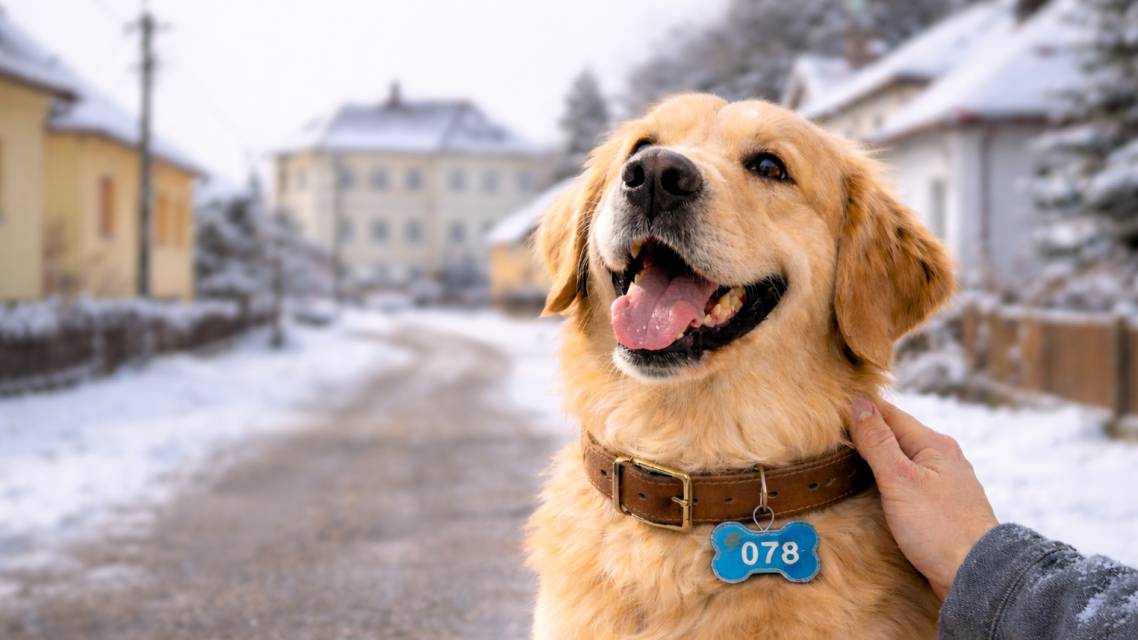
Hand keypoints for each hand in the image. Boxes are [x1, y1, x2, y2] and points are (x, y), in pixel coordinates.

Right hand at [848, 395, 997, 599]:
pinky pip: (909, 484)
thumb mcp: (900, 480)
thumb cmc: (939, 528)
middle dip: (865, 434)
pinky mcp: (941, 508)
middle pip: (895, 436)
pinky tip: (875, 491)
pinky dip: (888, 482)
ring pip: (902, 461)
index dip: (858, 410)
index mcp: (934, 444)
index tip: (828, 410)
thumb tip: (858, 401)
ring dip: (876, 460)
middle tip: (828, 436)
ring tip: (845, 462)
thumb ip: (877, 441)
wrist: (976, 576)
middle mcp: (942, 459)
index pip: (889, 414)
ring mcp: (944, 484)